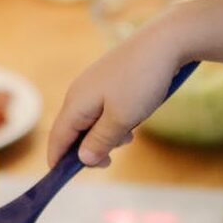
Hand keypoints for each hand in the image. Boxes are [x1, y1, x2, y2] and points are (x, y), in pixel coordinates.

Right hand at [46, 14, 190, 167]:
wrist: (165, 41)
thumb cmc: (141, 81)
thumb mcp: (122, 119)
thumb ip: (100, 141)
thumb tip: (81, 159)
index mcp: (75, 103)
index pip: (57, 139)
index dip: (58, 161)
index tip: (63, 181)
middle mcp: (78, 93)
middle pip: (73, 131)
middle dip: (89, 150)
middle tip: (111, 159)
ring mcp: (93, 85)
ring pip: (90, 121)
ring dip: (106, 136)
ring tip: (130, 136)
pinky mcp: (109, 80)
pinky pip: (103, 109)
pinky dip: (113, 121)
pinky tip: (134, 119)